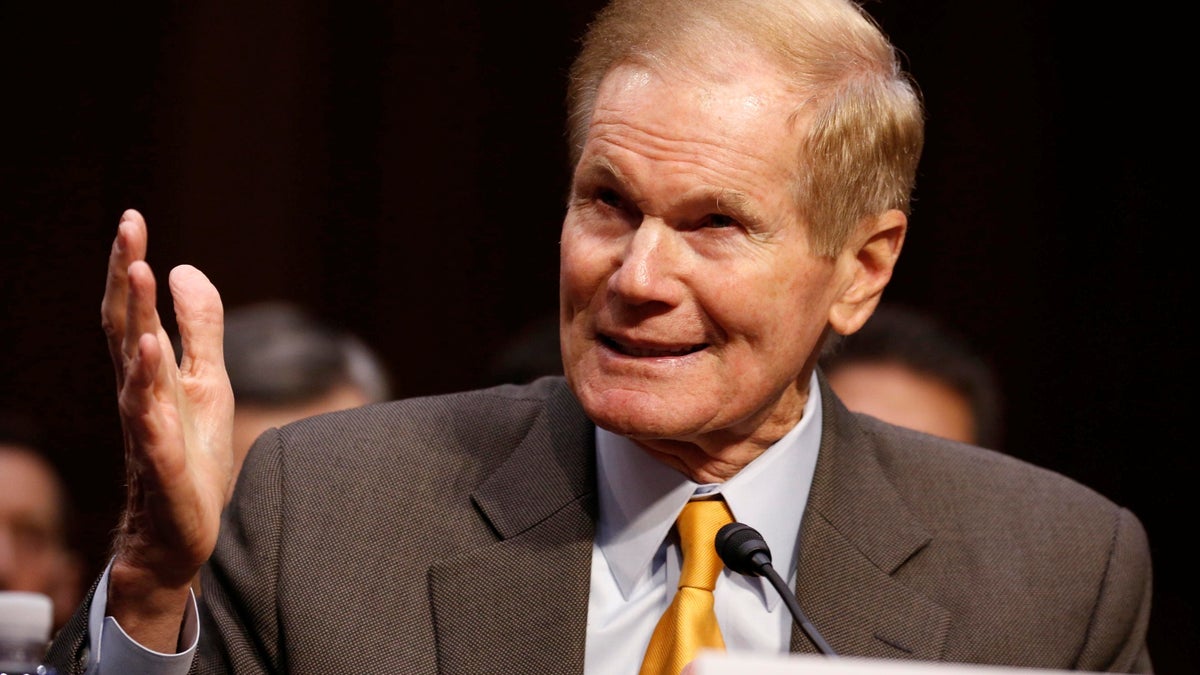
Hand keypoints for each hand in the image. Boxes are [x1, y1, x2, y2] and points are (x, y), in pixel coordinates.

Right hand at [100, 209, 233, 649]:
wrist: (183, 530)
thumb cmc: (191, 453)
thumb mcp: (208, 380)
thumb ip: (200, 328)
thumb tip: (184, 268)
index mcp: (149, 372)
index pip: (134, 310)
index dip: (132, 266)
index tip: (133, 220)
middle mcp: (139, 393)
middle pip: (127, 326)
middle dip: (128, 276)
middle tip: (130, 229)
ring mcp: (147, 427)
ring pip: (135, 366)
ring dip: (137, 320)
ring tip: (141, 274)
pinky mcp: (164, 462)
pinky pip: (151, 423)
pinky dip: (150, 389)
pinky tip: (152, 354)